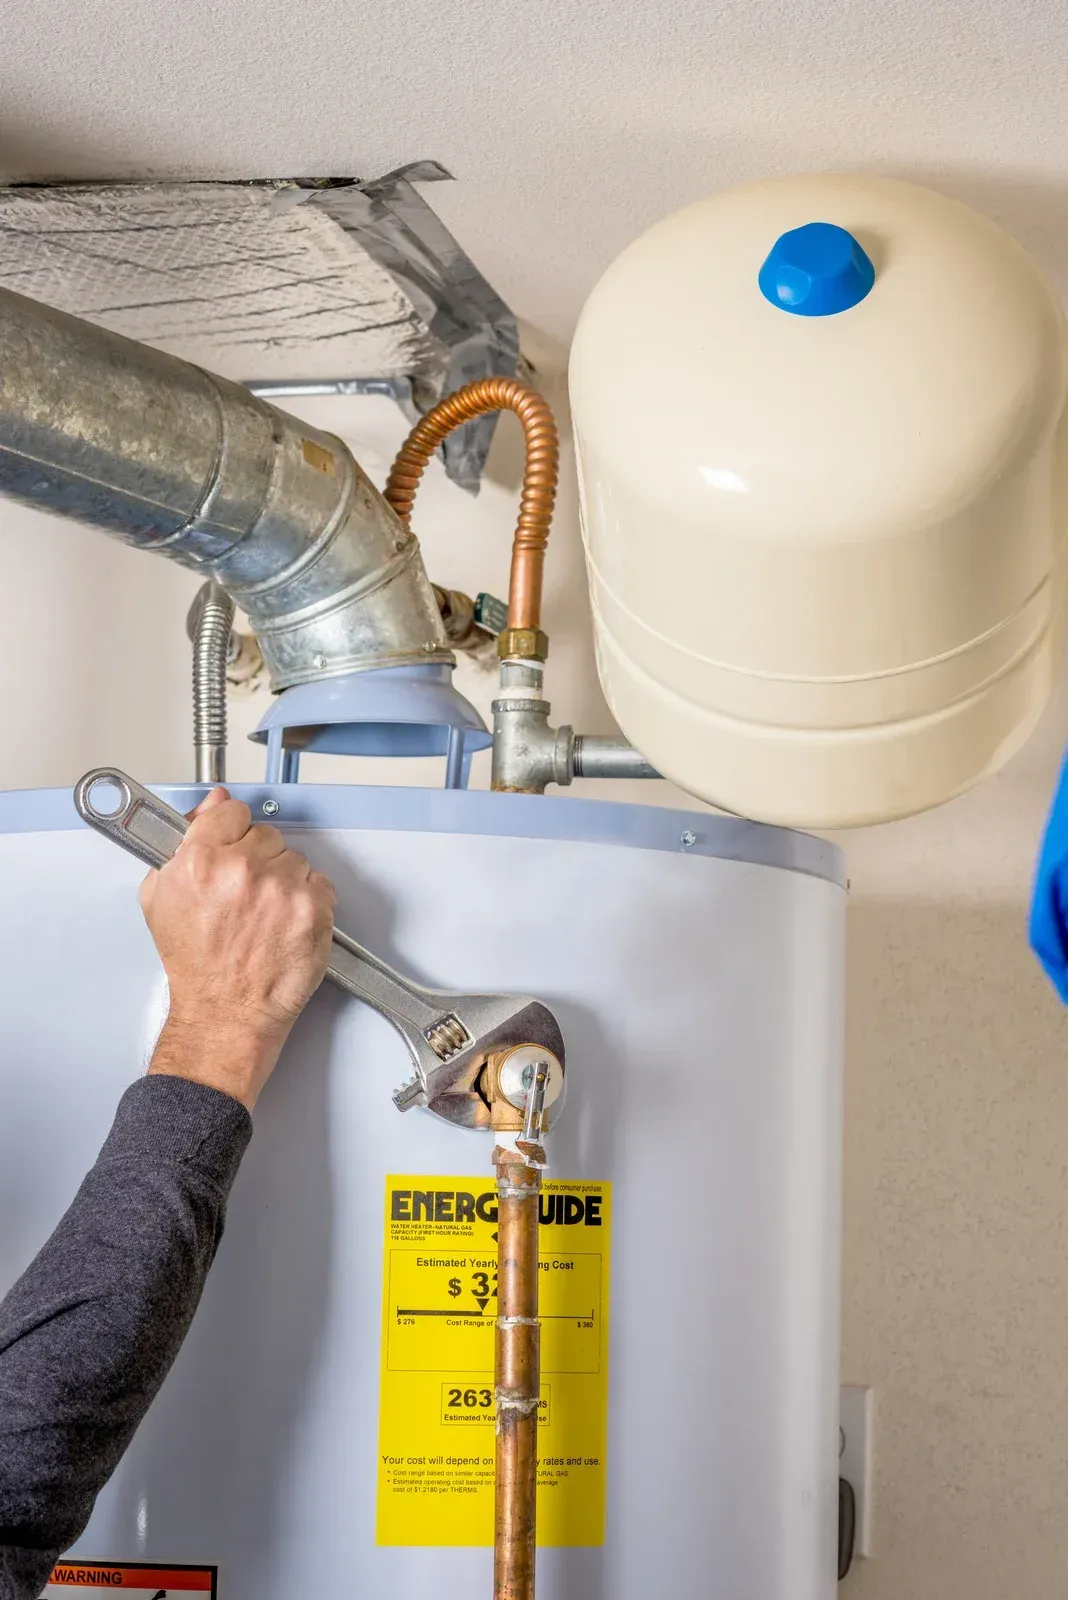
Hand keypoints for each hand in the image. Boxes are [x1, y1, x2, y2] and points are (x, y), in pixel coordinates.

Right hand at [140, 788, 335, 1108]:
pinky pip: (319, 883)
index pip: (231, 811)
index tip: (233, 847)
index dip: (232, 832)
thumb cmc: (195, 964)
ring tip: (264, 915)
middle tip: (245, 895)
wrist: (225, 1012)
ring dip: (284, 881)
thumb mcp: (162, 897)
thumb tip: (212, 806)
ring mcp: (281, 888)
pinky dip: (307, 900)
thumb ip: (182, 843)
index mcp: (200, 860)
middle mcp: (242, 869)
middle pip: (265, 835)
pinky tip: (285, 922)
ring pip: (294, 859)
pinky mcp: (313, 908)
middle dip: (257, 860)